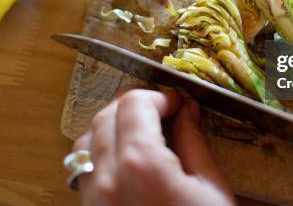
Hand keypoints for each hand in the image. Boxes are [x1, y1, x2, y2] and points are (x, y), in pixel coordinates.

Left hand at [72, 88, 234, 205]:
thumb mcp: (211, 187)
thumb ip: (193, 140)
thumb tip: (186, 108)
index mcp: (142, 165)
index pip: (135, 104)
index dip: (159, 96)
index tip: (178, 103)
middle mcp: (107, 177)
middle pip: (107, 115)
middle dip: (135, 104)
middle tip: (162, 110)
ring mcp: (92, 197)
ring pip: (86, 137)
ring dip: (112, 123)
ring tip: (141, 129)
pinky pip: (82, 166)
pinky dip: (99, 148)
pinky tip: (124, 155)